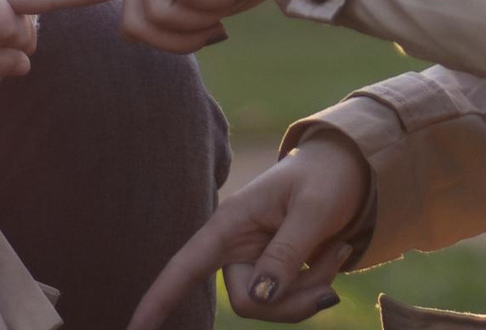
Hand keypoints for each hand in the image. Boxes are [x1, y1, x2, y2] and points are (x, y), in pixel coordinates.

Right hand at [128, 136, 370, 329]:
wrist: (351, 171)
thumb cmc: (327, 178)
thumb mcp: (313, 209)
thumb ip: (286, 252)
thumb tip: (259, 298)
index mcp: (230, 223)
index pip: (185, 265)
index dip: (158, 298)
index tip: (133, 329)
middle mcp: (237, 247)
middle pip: (250, 302)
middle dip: (295, 296)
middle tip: (335, 261)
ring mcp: (256, 263)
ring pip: (273, 307)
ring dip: (312, 287)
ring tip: (337, 249)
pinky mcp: (276, 274)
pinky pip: (290, 303)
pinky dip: (318, 284)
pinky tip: (335, 253)